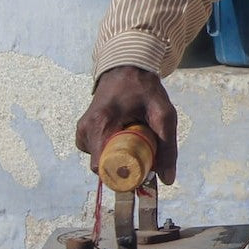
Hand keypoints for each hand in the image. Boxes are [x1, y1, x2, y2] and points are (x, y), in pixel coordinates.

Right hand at [74, 66, 178, 183]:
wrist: (127, 68)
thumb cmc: (146, 90)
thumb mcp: (164, 115)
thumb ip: (167, 147)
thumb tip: (167, 179)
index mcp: (101, 124)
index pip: (102, 166)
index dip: (122, 175)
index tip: (141, 171)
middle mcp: (85, 129)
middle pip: (102, 166)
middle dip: (124, 166)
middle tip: (144, 151)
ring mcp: (82, 130)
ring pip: (99, 160)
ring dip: (118, 157)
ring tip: (134, 137)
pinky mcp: (82, 131)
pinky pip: (96, 151)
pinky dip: (110, 149)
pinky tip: (123, 135)